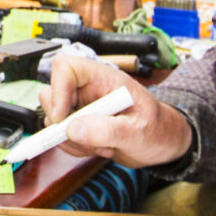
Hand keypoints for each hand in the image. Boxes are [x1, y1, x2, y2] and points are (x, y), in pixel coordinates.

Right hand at [38, 53, 192, 166]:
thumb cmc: (158, 129)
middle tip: (85, 138)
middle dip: (63, 122)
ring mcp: (82, 107)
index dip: (58, 90)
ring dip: (72, 140)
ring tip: (102, 146)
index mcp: (103, 78)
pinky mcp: (80, 124)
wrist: (163, 143)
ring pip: (54, 119)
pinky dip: (75, 147)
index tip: (62, 118)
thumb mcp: (138, 131)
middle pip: (52, 93)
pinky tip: (99, 148)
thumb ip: (107, 130)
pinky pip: (62, 135)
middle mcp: (88, 89)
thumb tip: (73, 129)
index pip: (66, 67)